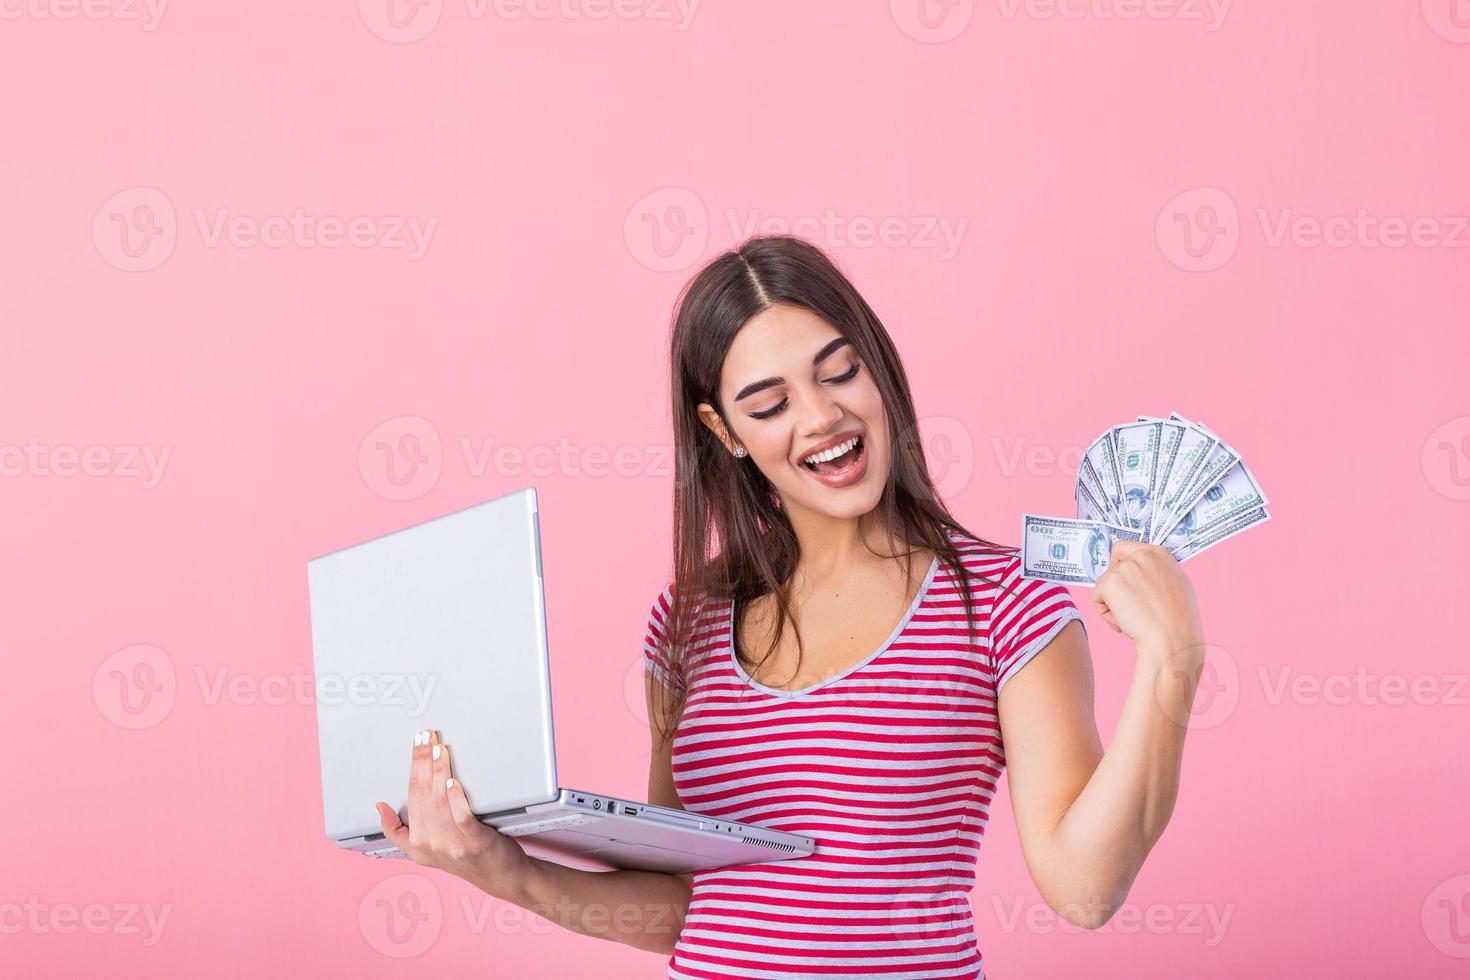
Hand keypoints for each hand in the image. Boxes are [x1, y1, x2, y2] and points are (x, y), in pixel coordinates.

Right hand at [375, 729, 533, 893]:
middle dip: (423, 761)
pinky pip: (462, 819)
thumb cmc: (464, 859)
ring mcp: (453, 844)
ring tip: (439, 750)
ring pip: (440, 802)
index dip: (413, 766)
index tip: (416, 742)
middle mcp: (432, 843)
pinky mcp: (475, 843)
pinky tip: (453, 782)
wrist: (499, 877)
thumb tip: (379, 806)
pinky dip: (456, 799)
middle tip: (426, 736)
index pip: (412, 795)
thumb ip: (397, 831)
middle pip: (423, 794)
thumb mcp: (422, 851)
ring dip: (438, 772)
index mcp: (417, 841)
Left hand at [1091, 541, 1203, 656]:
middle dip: (1115, 587)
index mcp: (1159, 554)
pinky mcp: (1110, 583)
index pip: (1125, 548)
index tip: (1121, 581)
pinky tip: (1123, 624)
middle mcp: (1141, 556)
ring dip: (1112, 604)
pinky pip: (1096, 598)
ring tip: (1133, 620)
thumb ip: (1156, 573)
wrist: (1172, 639)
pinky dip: (1105, 614)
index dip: (1119, 565)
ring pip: (1104, 585)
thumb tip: (1138, 573)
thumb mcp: (1176, 585)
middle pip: (1111, 567)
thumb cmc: (1178, 621)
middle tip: (1130, 607)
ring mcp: (1124, 568)